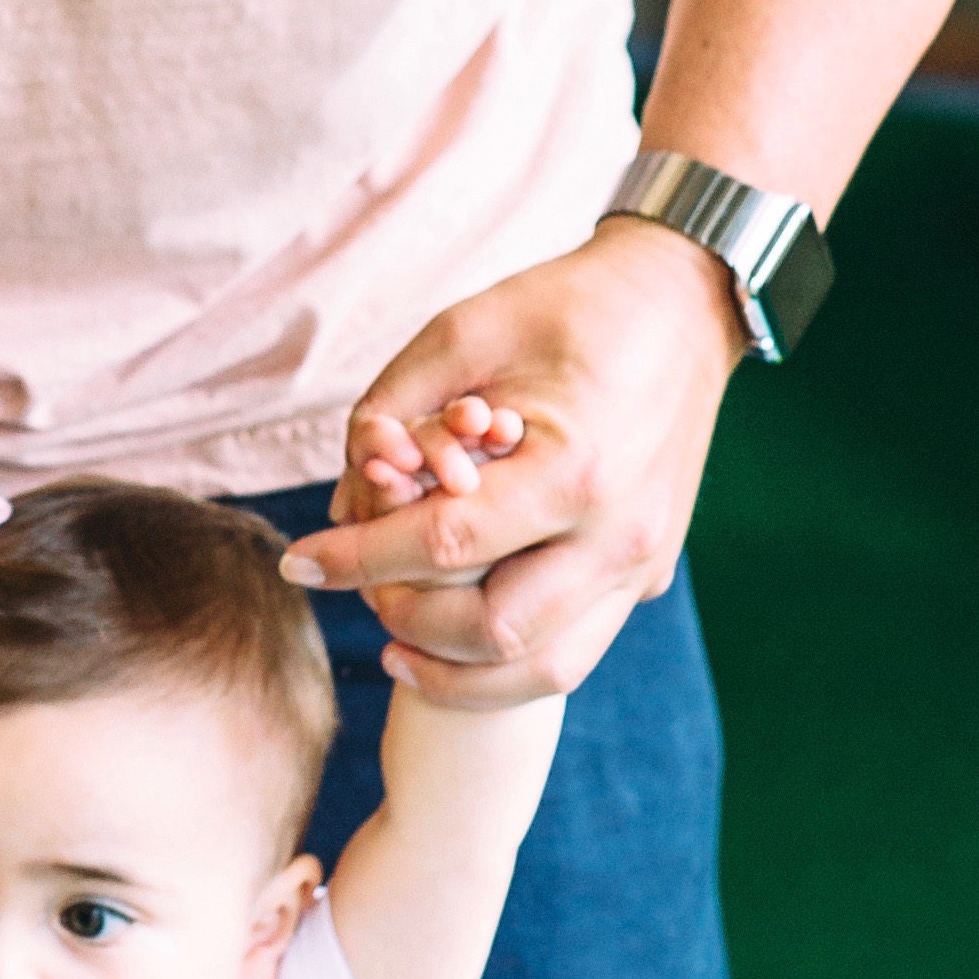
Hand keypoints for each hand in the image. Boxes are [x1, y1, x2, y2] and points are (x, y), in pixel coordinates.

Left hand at [281, 222, 745, 704]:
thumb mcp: (460, 334)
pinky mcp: (646, 577)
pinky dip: (504, 663)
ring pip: (542, 671)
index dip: (359, 559)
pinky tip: (449, 640)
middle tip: (361, 592)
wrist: (680, 307)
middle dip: (408, 618)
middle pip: (494, 630)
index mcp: (577, 467)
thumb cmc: (563, 310)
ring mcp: (642, 563)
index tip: (298, 561)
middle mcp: (620, 532)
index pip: (447, 543)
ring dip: (457, 671)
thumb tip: (341, 508)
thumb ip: (387, 416)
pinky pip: (572, 649)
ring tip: (395, 647)